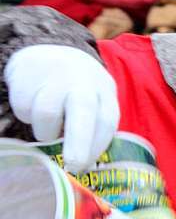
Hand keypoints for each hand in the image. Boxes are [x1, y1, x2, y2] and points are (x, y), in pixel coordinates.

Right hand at [5, 45, 119, 171]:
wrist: (47, 52)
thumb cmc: (75, 88)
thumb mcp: (94, 100)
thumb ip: (95, 127)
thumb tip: (86, 167)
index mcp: (103, 90)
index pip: (107, 120)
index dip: (97, 145)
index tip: (87, 166)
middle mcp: (82, 81)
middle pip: (82, 111)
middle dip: (79, 142)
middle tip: (74, 165)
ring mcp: (54, 78)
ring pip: (47, 115)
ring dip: (46, 131)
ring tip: (49, 124)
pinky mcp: (28, 79)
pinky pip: (25, 109)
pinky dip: (28, 116)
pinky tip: (35, 104)